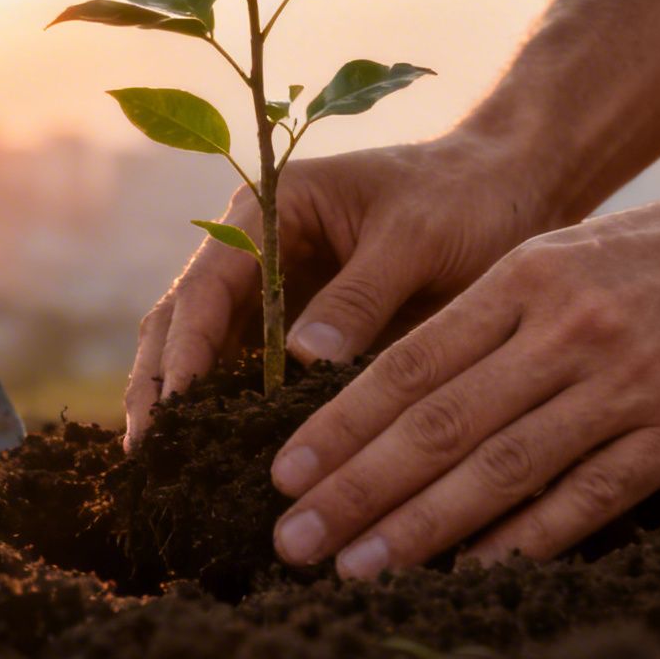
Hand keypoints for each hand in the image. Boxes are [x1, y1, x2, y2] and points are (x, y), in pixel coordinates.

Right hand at [124, 130, 557, 447]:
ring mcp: (277, 289)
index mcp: (272, 208)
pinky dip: (237, 414)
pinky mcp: (306, 326)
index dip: (186, 351)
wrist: (512, 186)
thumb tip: (301, 360)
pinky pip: (258, 374)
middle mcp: (259, 248)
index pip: (208, 287)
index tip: (176, 412)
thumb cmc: (466, 196)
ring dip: (188, 406)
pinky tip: (227, 463)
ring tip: (168, 472)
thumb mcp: (416, 239)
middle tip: (147, 457)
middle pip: (186, 321)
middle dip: (161, 386)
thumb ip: (361, 295)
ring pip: (212, 353)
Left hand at [267, 166, 659, 576]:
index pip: (409, 364)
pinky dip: (526, 541)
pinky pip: (589, 497)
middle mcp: (565, 328)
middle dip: (355, 489)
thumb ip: (496, 314)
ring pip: (501, 468)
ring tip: (358, 569)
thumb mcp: (573, 253)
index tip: (281, 474)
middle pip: (437, 424)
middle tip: (292, 541)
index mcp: (525, 278)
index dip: (340, 426)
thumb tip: (409, 389)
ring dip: (421, 528)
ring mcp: (626, 382)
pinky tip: (473, 574)